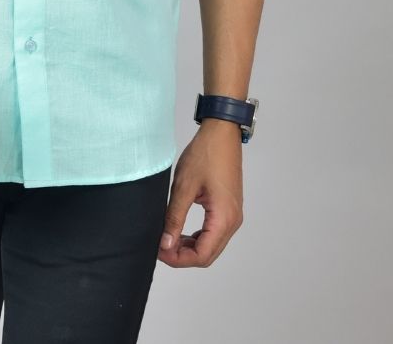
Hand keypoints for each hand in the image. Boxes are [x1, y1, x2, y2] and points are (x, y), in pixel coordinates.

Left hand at [157, 120, 243, 267]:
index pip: (202, 256)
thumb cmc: (206, 154)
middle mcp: (233, 221)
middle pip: (208, 255)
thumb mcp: (184, 187)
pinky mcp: (229, 209)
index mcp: (224, 218)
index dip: (178, 259)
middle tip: (160, 246)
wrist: (222, 133)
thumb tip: (165, 244)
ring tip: (167, 238)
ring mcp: (233, 215)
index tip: (159, 251)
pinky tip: (180, 230)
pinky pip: (214, 232)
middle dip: (182, 256)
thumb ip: (174, 218)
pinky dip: (197, 237)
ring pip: (211, 245)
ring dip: (189, 247)